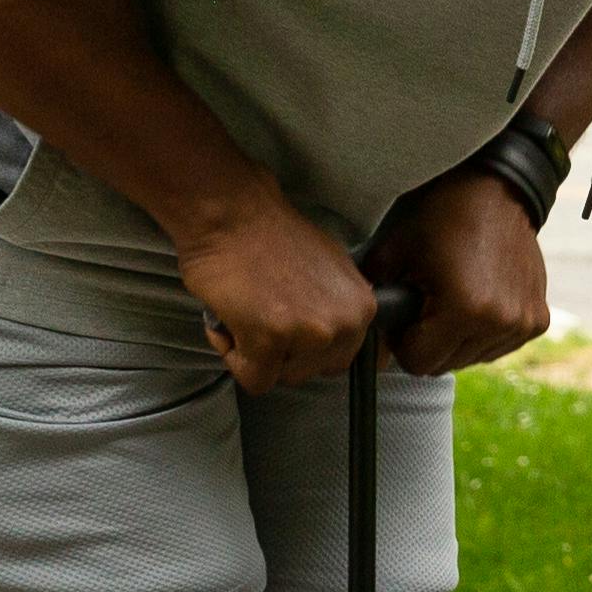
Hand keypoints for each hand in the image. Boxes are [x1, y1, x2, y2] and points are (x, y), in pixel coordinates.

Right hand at [176, 192, 379, 395]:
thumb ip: (334, 307)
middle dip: (281, 353)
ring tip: (245, 311)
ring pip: (280, 377)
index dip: (308, 347)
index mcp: (362, 307)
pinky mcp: (271, 341)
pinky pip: (252, 378)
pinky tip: (230, 320)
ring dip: (256, 353)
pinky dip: (233, 356)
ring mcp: (310, 334)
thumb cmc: (269, 236)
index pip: (340, 357)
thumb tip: (328, 335)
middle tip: (260, 313)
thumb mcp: (329, 271)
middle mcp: (345, 323)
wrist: (232, 213)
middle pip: (310, 371)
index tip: (291, 329)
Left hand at [364, 172, 550, 375]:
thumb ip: (374, 297)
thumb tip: (364, 332)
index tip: (406, 315)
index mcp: (465, 310)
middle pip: (445, 366)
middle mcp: (501, 323)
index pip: (418, 364)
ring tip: (454, 297)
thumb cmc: (442, 216)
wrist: (496, 191)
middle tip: (427, 303)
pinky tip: (480, 298)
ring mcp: (523, 323)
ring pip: (472, 359)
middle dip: (430, 342)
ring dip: (458, 338)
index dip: (403, 342)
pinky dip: (485, 332)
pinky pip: (498, 346)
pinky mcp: (537, 320)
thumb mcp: (393, 252)